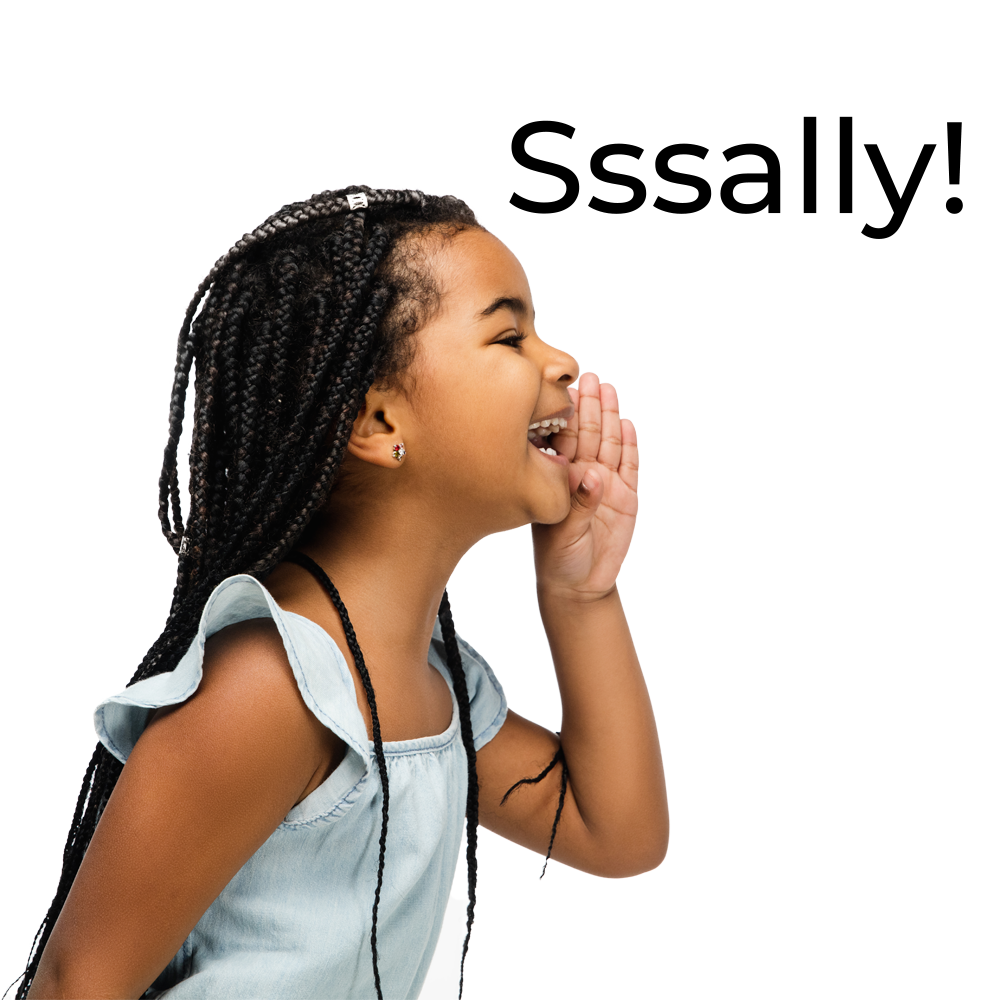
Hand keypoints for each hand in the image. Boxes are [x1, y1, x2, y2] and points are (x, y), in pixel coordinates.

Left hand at [532, 372, 638, 601]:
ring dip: (610, 417)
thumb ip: (579, 505)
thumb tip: (594, 477)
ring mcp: (605, 484)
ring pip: (609, 444)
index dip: (567, 415)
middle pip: (588, 435)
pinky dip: (630, 447)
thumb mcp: (563, 534)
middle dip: (589, 405)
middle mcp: (582, 476)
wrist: (580, 584)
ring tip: (609, 389)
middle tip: (590, 376)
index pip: (564, 442)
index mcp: (560, 480)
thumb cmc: (559, 558)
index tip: (567, 388)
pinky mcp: (626, 497)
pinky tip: (629, 424)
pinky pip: (630, 467)